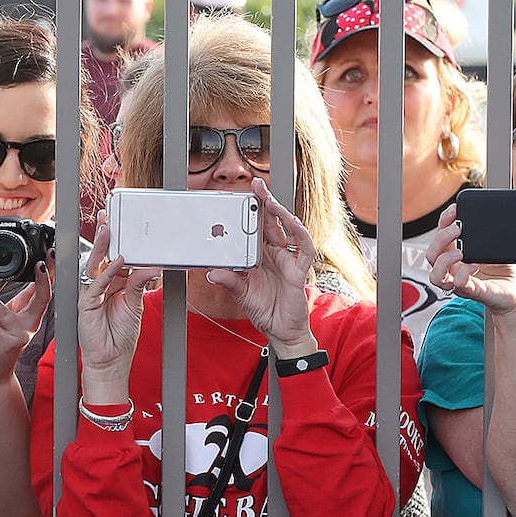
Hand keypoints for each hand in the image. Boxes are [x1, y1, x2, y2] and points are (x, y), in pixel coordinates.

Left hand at [0, 260, 52, 380]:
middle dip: (43, 279)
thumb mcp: (0, 317)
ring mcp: (19, 336)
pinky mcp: (4, 345)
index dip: (49, 276)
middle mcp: (29, 326)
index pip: (44, 293)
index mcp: (30, 317)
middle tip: (38, 262)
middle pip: (42, 299)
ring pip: (2, 309)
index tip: (50, 258)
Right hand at [78, 213, 160, 379]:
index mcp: (114, 283)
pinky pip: (97, 284)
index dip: (118, 240)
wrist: (111, 360)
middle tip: (107, 215)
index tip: (120, 221)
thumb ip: (140, 283)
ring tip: (107, 229)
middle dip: (104, 235)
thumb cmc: (121, 335)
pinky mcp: (86, 303)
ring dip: (101, 246)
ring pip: (95, 264)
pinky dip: (107, 272)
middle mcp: (101, 285)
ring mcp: (92, 293)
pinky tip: (117, 261)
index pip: (116, 256)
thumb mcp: (136, 305)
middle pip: (101, 255)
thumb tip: (149, 265)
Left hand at [203, 179, 315, 351]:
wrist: (281, 332)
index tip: (239, 197)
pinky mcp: (299, 271)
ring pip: (288, 230)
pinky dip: (299, 234)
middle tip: (255, 184)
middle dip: (265, 202)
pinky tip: (293, 223)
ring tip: (269, 198)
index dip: (250, 213)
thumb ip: (229, 281)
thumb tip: (211, 272)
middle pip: (271, 223)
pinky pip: (303, 248)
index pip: (255, 229)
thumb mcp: (241, 294)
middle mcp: (275, 255)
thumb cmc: (264, 310)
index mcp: (260, 257)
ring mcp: (288, 261)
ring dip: (280, 212)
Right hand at [427, 202, 515, 314]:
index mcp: (454, 256)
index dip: (443, 222)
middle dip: (440, 238)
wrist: (512, 294)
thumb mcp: (494, 247)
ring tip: (460, 252)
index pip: (439, 237)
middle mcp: (452, 269)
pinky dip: (463, 274)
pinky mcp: (472, 292)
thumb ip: (487, 234)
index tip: (454, 210)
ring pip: (436, 275)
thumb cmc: (501, 271)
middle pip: (431, 255)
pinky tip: (474, 266)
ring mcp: (459, 282)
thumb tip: (493, 213)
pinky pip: (459, 285)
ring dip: (444, 260)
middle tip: (457, 228)